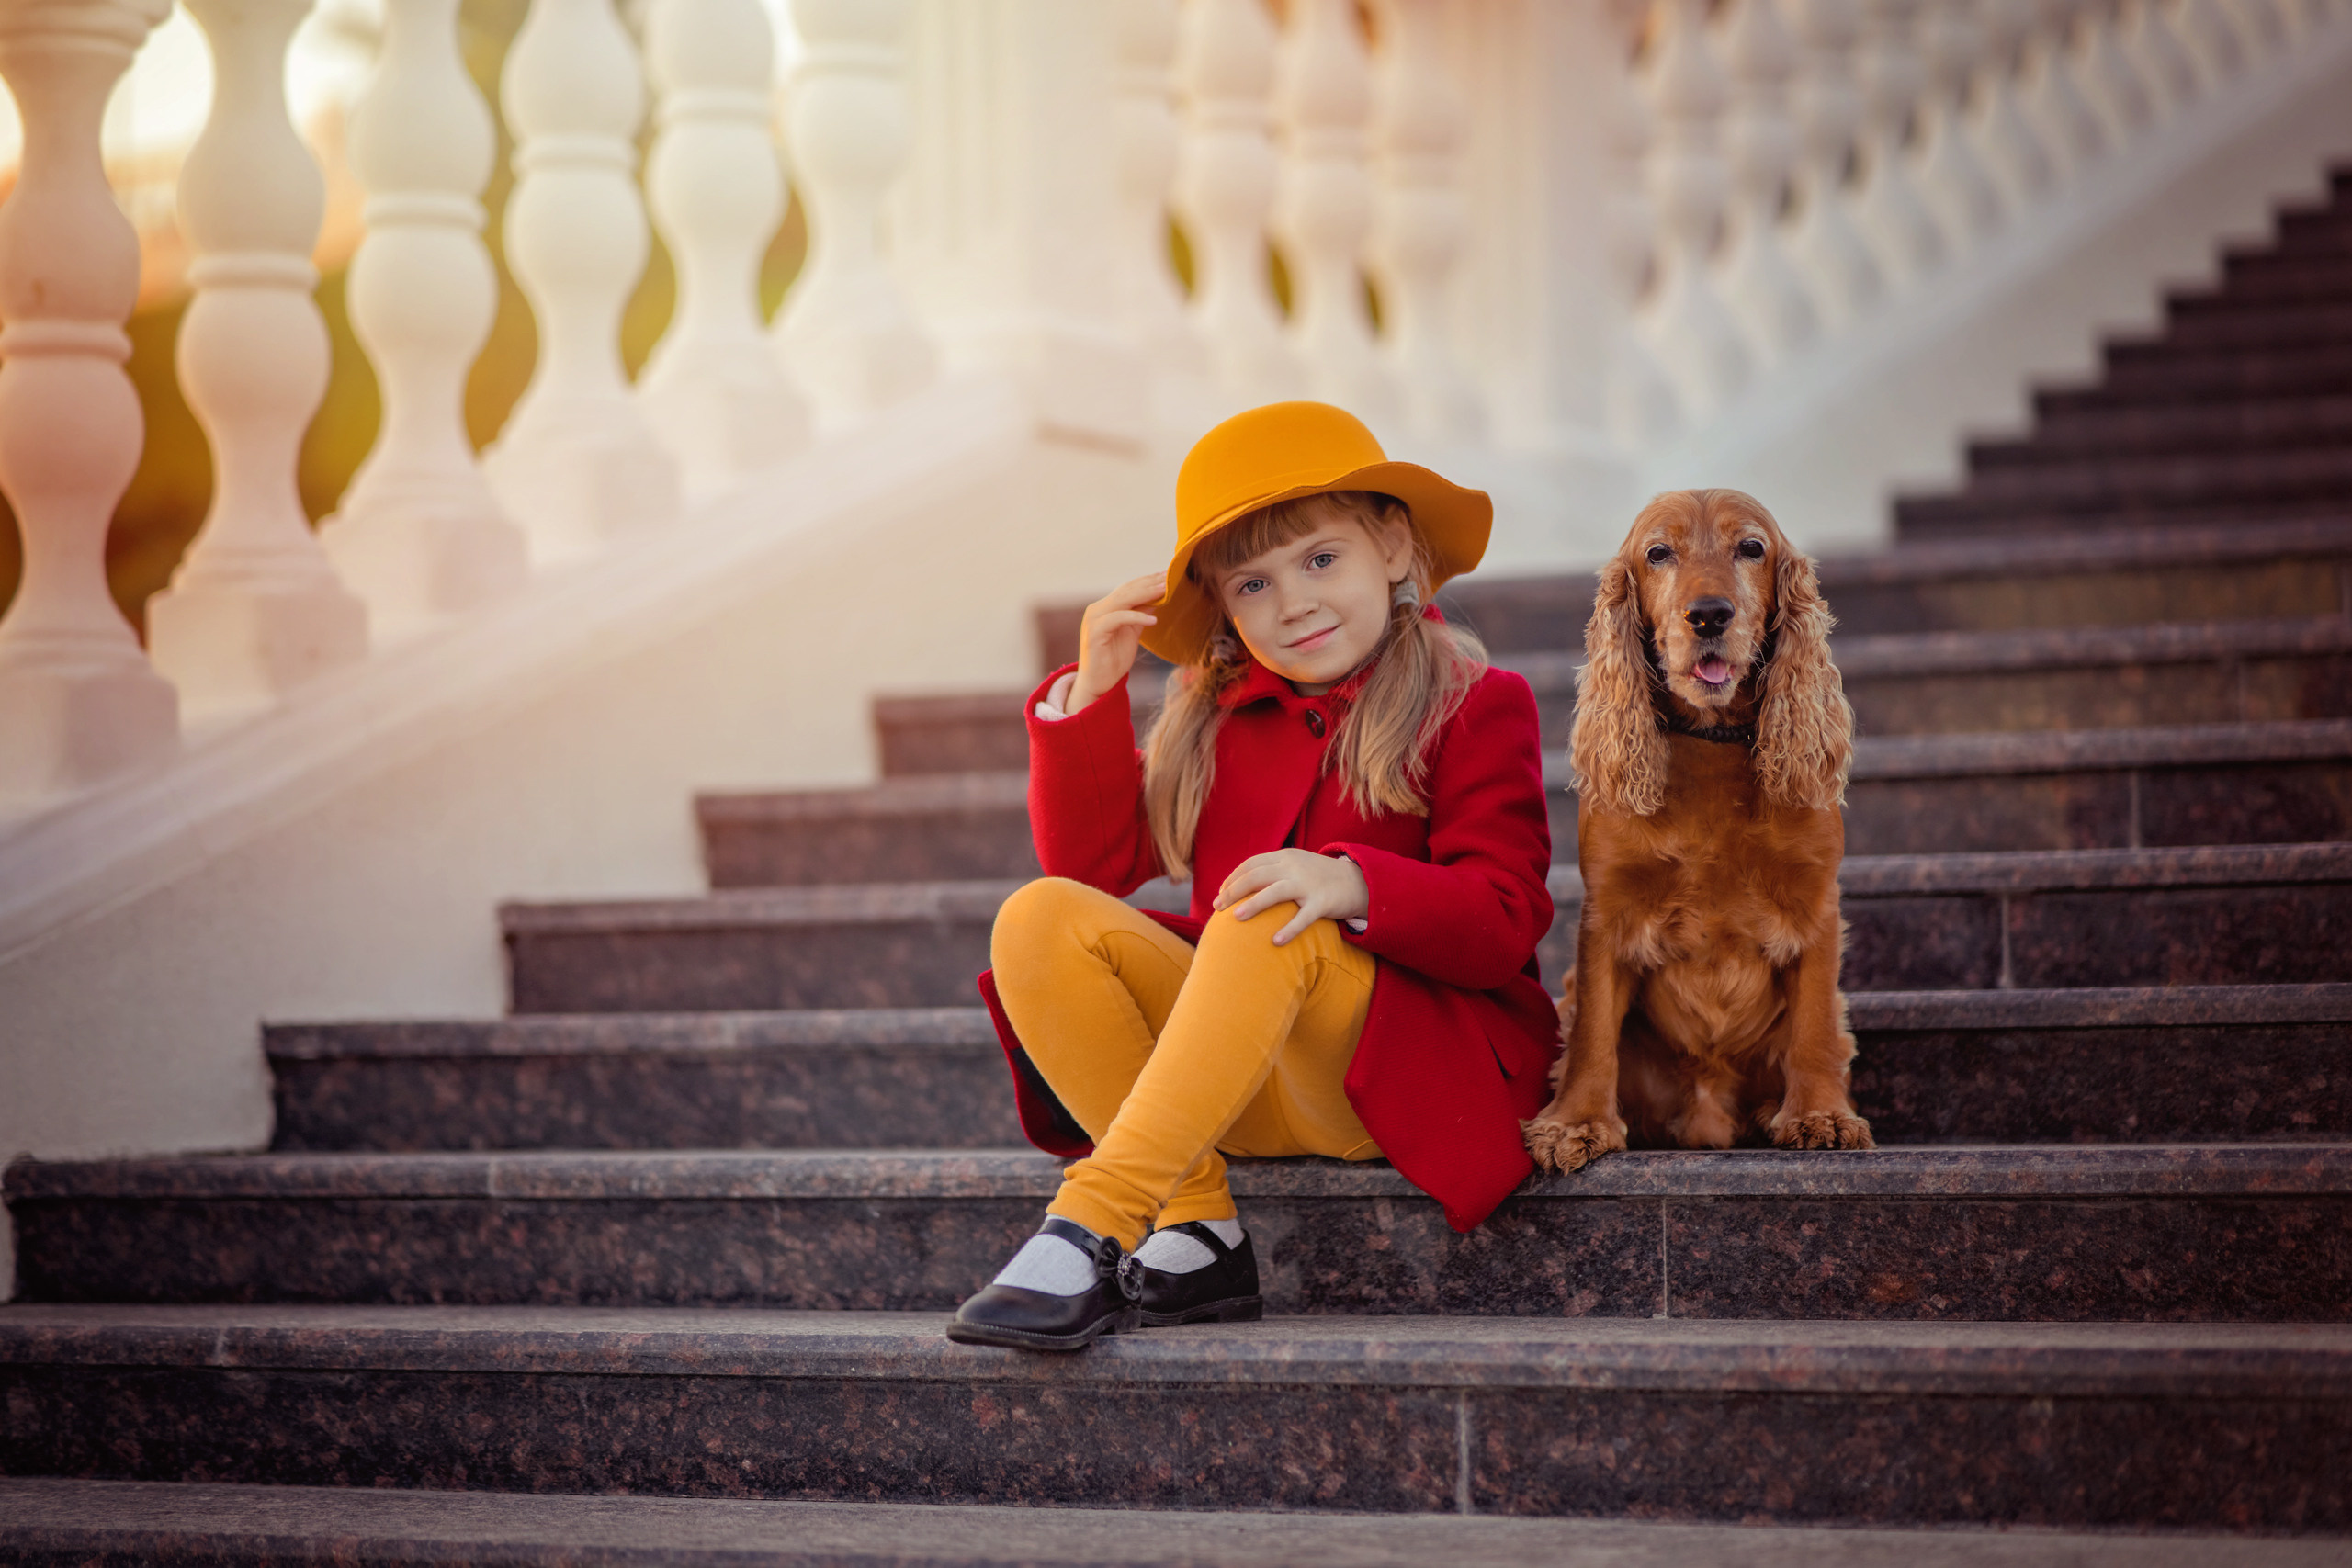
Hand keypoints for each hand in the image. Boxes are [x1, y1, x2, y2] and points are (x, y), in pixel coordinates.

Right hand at [1067, 571, 1166, 714]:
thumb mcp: (1133, 633)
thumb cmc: (1114, 660)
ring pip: (1122, 600)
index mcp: (1105, 607)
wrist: (1099, 684)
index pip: (1128, 588)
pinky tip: (1152, 620)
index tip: (1168, 575)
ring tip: (1165, 591)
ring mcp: (1094, 619)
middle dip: (1150, 583)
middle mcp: (1097, 609)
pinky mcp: (1094, 631)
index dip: (1148, 580)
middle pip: (1126, 590)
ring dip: (1145, 594)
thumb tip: (1158, 597)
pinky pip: (1118, 618)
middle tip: (1170, 577)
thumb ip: (1141, 614)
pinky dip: (1136, 617)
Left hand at [1212, 849, 1367, 944]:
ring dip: (1253, 904)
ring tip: (1236, 918)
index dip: (1233, 878)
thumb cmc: (1319, 878)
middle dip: (1233, 891)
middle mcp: (1294, 867)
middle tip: (1218, 908)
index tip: (1220, 893)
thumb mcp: (1296, 866)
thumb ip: (1273, 871)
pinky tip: (1275, 942)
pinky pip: (1304, 917)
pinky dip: (1289, 929)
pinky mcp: (1323, 902)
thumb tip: (1241, 886)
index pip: (1251, 864)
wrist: (1358, 881)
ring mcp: (1309, 884)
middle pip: (1256, 876)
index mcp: (1285, 857)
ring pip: (1275, 892)